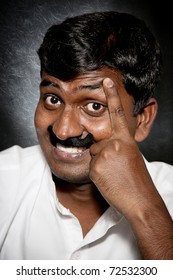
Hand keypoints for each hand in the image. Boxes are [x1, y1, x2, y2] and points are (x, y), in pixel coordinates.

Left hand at [89, 77, 172, 258]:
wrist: (140, 200)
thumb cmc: (137, 180)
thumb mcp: (130, 156)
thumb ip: (118, 145)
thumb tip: (102, 144)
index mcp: (127, 139)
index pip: (118, 114)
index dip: (112, 96)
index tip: (106, 81)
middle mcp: (116, 143)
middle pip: (97, 142)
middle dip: (102, 153)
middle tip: (117, 167)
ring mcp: (105, 154)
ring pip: (93, 154)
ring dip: (100, 163)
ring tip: (114, 174)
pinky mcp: (96, 166)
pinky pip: (91, 166)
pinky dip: (97, 173)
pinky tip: (109, 179)